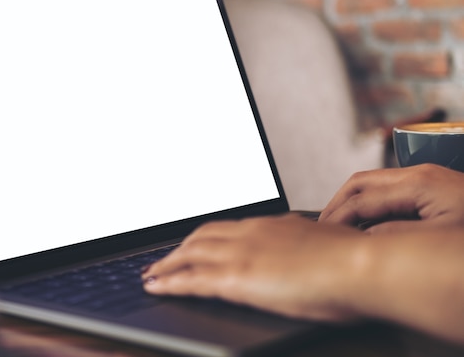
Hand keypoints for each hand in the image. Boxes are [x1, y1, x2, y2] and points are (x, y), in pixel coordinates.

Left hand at [142, 214, 367, 320]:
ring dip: (166, 265)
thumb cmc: (352, 258)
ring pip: (188, 255)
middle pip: (199, 238)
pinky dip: (170, 283)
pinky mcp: (236, 279)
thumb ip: (302, 241)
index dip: (202, 238)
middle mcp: (248, 234)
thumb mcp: (322, 240)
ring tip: (151, 275)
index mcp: (269, 225)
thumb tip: (299, 244)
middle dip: (177, 250)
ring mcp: (240, 254)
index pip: (224, 228)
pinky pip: (191, 280)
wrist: (361, 265)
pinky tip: (157, 287)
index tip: (191, 246)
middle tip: (161, 260)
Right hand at [319, 164, 463, 232]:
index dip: (338, 218)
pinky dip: (372, 203)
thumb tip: (364, 236)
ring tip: (341, 223)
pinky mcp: (433, 186)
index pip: (362, 200)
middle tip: (323, 225)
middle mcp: (419, 174)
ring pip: (374, 182)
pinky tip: (370, 222)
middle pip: (362, 181)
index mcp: (418, 184)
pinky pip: (392, 189)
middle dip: (338, 202)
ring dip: (353, 200)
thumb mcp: (440, 238)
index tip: (325, 235)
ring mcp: (427, 177)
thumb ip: (397, 236)